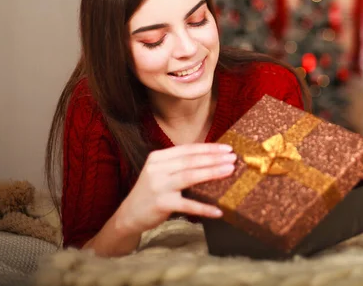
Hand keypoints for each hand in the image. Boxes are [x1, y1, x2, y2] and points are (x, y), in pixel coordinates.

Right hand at [115, 143, 235, 235]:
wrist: (129, 215)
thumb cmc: (152, 192)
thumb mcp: (161, 173)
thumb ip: (180, 165)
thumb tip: (212, 159)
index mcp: (158, 157)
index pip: (188, 149)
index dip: (209, 148)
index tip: (227, 148)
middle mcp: (157, 169)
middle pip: (191, 160)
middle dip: (215, 158)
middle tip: (233, 158)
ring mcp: (159, 186)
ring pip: (190, 176)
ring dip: (213, 172)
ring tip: (230, 171)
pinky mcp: (161, 203)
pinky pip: (188, 205)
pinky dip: (205, 208)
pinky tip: (218, 210)